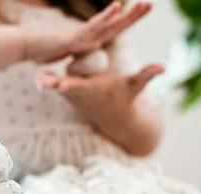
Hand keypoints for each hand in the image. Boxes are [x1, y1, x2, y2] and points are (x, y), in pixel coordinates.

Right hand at [24, 1, 151, 62]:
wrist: (25, 45)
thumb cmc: (42, 48)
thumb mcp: (64, 50)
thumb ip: (71, 47)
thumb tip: (73, 45)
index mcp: (89, 39)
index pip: (113, 30)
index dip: (128, 21)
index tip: (142, 12)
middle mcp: (89, 35)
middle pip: (116, 24)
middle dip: (134, 14)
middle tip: (151, 5)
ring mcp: (82, 35)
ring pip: (109, 23)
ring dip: (127, 14)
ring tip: (144, 4)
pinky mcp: (74, 37)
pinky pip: (93, 26)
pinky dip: (105, 16)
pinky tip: (118, 7)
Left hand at [36, 64, 162, 112]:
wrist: (117, 120)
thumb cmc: (127, 98)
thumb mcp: (136, 86)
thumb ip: (147, 75)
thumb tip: (164, 67)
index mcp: (97, 90)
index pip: (83, 86)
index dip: (73, 84)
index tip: (63, 83)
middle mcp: (83, 95)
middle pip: (66, 88)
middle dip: (53, 85)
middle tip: (40, 80)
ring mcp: (75, 98)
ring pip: (58, 88)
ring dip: (47, 83)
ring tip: (37, 78)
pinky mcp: (70, 96)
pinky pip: (59, 87)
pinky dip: (49, 83)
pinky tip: (38, 76)